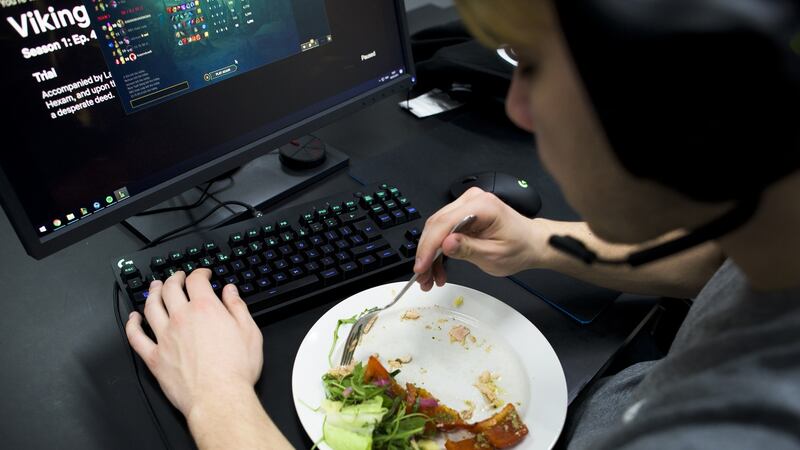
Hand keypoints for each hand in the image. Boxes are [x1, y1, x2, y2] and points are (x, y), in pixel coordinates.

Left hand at [125, 269, 262, 417]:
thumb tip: (230, 292)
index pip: (196, 280)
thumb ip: (237, 308)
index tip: (203, 274)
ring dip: (152, 293)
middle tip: (177, 276)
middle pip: (170, 289)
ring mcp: (165, 337)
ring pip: (151, 307)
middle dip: (174, 278)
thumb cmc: (236, 371)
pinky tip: (133, 318)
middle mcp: (181, 319)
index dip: (199, 272)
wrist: (219, 399)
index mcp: (205, 309)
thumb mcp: (250, 333)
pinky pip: (136, 336)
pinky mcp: (154, 357)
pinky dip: (132, 324)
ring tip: (155, 287)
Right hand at [414, 187, 549, 289]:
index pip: (445, 223)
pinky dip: (438, 250)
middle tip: (422, 276)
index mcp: (482, 206)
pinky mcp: (463, 215)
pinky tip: (438, 268)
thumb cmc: (519, 247)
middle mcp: (471, 201)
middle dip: (426, 253)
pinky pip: (443, 231)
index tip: (421, 266)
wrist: (531, 243)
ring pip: (436, 230)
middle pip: (436, 225)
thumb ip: (468, 249)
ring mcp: (466, 206)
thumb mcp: (494, 255)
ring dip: (430, 254)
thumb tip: (445, 244)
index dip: (429, 247)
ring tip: (430, 277)